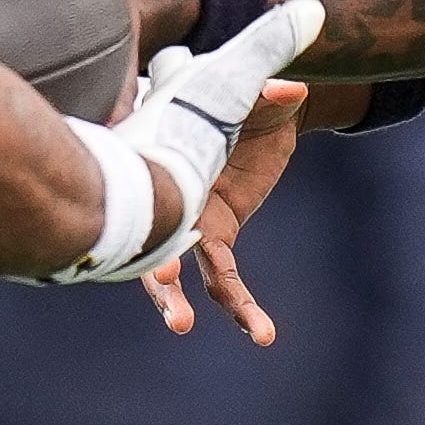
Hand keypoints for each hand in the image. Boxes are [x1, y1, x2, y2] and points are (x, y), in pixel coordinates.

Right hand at [140, 80, 305, 341]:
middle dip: (146, 254)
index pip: (138, 171)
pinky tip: (264, 334)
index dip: (134, 191)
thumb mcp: (253, 90)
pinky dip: (242, 308)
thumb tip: (291, 91)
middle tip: (160, 276)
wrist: (264, 109)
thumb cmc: (242, 92)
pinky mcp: (216, 239)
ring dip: (171, 299)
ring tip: (180, 324)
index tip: (133, 210)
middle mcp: (165, 189)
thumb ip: (266, 91)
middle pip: (144, 231)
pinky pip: (224, 281)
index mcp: (159, 148)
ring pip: (172, 269)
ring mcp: (187, 220)